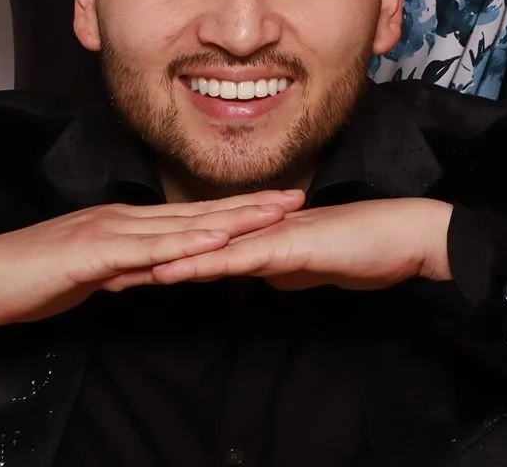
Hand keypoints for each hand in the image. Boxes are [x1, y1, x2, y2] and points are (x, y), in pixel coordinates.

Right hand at [0, 191, 302, 328]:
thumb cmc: (25, 279)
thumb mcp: (90, 276)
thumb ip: (125, 270)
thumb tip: (158, 273)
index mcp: (125, 223)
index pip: (192, 216)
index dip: (238, 209)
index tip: (280, 206)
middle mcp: (123, 219)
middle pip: (198, 213)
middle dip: (251, 207)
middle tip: (298, 199)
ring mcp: (107, 232)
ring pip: (179, 226)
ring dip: (228, 221)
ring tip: (273, 217)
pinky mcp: (90, 254)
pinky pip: (144, 250)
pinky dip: (181, 246)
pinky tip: (211, 246)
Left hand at [137, 198, 453, 292]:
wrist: (409, 237)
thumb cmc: (371, 251)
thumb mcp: (317, 268)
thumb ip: (287, 269)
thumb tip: (264, 278)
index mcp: (268, 233)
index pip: (206, 244)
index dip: (164, 253)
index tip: (123, 265)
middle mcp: (263, 228)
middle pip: (194, 242)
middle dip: (146, 254)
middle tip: (98, 265)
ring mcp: (273, 234)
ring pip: (205, 248)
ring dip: (159, 260)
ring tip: (113, 271)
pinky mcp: (287, 247)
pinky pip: (234, 259)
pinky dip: (199, 266)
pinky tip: (169, 273)